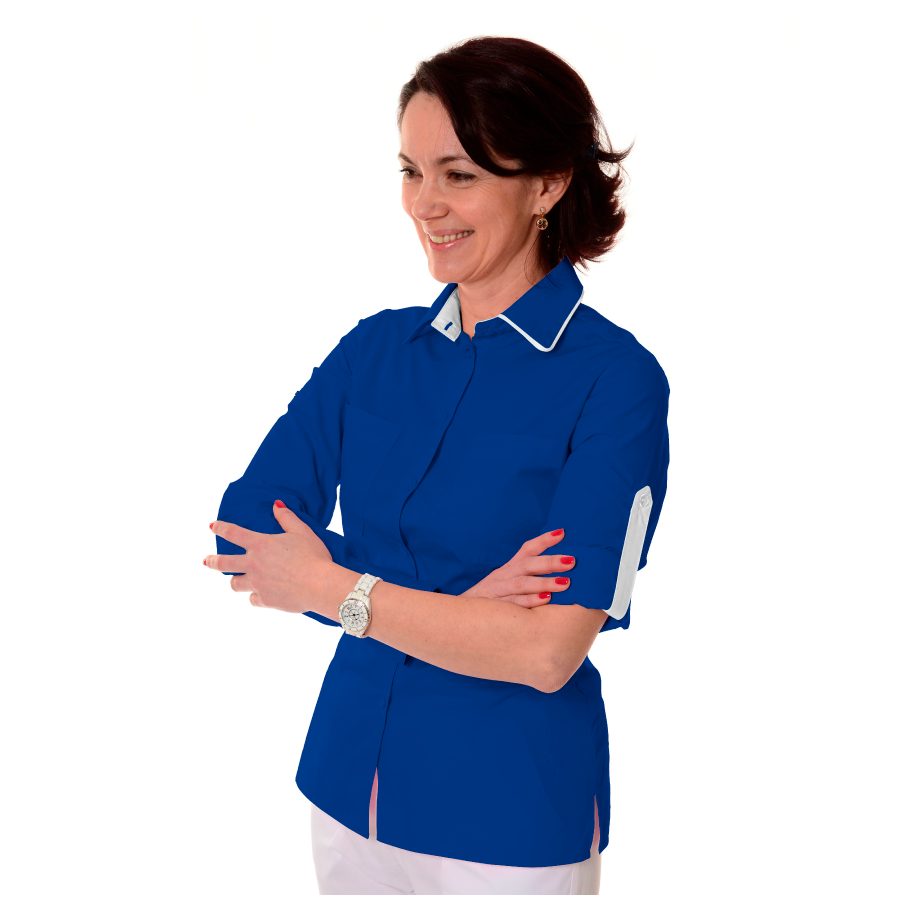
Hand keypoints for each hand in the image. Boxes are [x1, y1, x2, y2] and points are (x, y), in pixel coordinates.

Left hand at [204, 500, 332, 611]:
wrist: (320, 585)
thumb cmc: (313, 556)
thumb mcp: (302, 532)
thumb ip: (287, 518)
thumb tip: (276, 505)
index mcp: (261, 545)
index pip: (234, 533)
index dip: (221, 528)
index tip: (212, 526)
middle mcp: (254, 564)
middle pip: (224, 563)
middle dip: (213, 561)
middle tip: (206, 561)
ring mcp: (258, 584)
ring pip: (235, 584)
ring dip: (236, 581)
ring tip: (236, 581)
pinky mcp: (265, 600)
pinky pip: (253, 599)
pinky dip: (256, 596)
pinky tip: (261, 595)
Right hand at [459, 528, 574, 607]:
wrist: (458, 618)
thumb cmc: (490, 601)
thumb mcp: (505, 584)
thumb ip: (527, 578)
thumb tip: (558, 572)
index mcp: (508, 569)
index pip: (526, 550)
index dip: (543, 541)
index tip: (562, 533)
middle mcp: (502, 576)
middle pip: (527, 565)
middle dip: (550, 562)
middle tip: (572, 561)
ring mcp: (497, 592)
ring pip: (521, 584)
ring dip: (544, 582)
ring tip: (565, 582)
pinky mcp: (494, 608)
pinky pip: (514, 604)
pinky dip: (530, 601)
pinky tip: (546, 600)